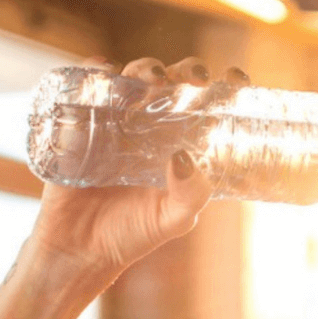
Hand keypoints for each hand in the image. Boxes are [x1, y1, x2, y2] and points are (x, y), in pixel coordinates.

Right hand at [29, 55, 251, 271]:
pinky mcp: (80, 124)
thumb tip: (184, 157)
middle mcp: (149, 127)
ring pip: (133, 78)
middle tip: (195, 79)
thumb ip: (189, 195)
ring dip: (145, 67)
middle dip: (187, 71)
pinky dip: (95, 71)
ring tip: (153, 78)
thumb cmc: (131, 235)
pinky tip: (104, 71)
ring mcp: (115, 122)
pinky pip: (86, 88)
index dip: (224, 87)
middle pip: (173, 83)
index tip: (237, 80)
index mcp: (179, 144)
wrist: (80, 251)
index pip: (206, 106)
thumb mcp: (172, 220)